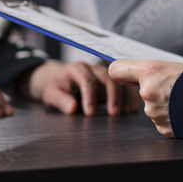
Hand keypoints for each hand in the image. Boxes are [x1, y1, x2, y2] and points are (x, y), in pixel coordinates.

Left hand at [24, 60, 138, 115]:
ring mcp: (104, 73)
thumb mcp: (51, 93)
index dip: (90, 96)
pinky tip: (131, 110)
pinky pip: (124, 85)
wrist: (61, 80)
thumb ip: (60, 100)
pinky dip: (130, 96)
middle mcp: (92, 68)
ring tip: (126, 113)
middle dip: (112, 95)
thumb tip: (72, 107)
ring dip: (125, 96)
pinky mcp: (111, 81)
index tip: (90, 113)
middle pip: (107, 77)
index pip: (87, 79)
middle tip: (114, 113)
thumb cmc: (56, 87)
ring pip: (119, 79)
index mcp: (77, 68)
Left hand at [108, 60, 182, 137]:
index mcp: (150, 72)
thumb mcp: (174, 66)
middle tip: (177, 89)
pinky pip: (162, 121)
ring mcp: (153, 113)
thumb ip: (152, 72)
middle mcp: (147, 92)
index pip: (117, 70)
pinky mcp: (161, 128)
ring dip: (165, 106)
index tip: (125, 75)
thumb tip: (138, 76)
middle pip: (142, 91)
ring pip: (153, 107)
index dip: (122, 73)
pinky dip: (171, 118)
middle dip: (156, 91)